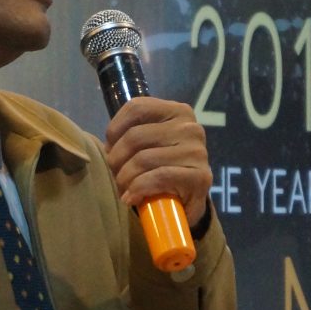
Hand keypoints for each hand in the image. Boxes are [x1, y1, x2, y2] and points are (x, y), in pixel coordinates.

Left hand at [104, 98, 211, 227]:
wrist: (187, 201)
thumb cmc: (163, 168)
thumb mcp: (149, 144)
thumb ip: (133, 133)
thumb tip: (110, 145)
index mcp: (177, 111)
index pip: (136, 108)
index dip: (115, 130)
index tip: (110, 149)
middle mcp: (190, 127)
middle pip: (135, 136)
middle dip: (117, 160)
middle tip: (116, 175)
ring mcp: (198, 152)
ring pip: (143, 159)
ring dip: (125, 178)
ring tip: (124, 189)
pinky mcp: (200, 177)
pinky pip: (158, 177)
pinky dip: (138, 189)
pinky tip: (132, 197)